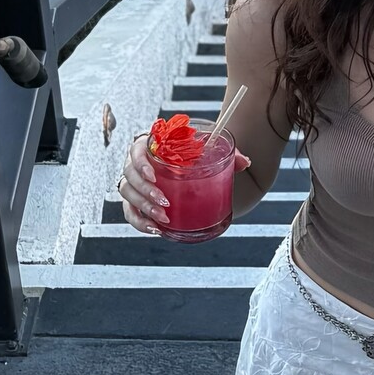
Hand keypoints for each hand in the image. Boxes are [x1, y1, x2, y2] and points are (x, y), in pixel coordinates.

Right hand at [118, 130, 252, 235]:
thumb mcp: (211, 151)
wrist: (191, 165)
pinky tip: (156, 229)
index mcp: (150, 144)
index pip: (135, 149)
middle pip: (129, 175)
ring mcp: (135, 182)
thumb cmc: (196, 155)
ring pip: (127, 194)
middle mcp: (137, 163)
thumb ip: (228, 154)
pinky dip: (140, 222)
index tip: (154, 175)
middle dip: (144, 191)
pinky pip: (130, 212)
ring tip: (163, 218)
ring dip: (143, 208)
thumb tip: (245, 162)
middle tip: (164, 203)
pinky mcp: (136, 201)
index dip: (140, 163)